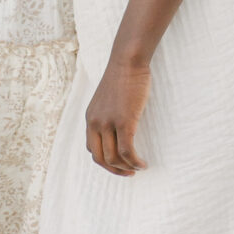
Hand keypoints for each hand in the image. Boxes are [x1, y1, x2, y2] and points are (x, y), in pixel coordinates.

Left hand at [86, 59, 149, 175]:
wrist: (127, 61)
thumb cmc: (123, 77)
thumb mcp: (108, 98)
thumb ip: (108, 114)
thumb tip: (118, 129)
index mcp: (90, 117)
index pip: (92, 149)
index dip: (106, 161)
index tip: (120, 163)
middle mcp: (95, 122)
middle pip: (100, 158)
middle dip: (114, 170)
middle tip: (129, 172)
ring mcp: (108, 123)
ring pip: (113, 158)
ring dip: (127, 168)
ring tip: (139, 167)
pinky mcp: (123, 122)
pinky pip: (127, 151)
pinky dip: (135, 162)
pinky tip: (143, 164)